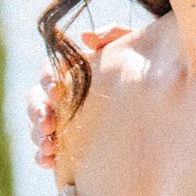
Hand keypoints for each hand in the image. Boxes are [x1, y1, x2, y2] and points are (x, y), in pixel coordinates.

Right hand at [27, 26, 130, 165]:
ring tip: (50, 146)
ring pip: (36, 126)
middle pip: (36, 99)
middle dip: (37, 111)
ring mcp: (62, 121)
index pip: (49, 70)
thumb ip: (113, 34)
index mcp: (72, 71)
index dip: (46, 79)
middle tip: (47, 124)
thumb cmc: (142, 68)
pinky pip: (44, 151)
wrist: (159, 106)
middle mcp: (62, 96)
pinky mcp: (66, 144)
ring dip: (37, 135)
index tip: (55, 91)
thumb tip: (86, 37)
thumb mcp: (133, 48)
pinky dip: (42, 156)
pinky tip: (49, 161)